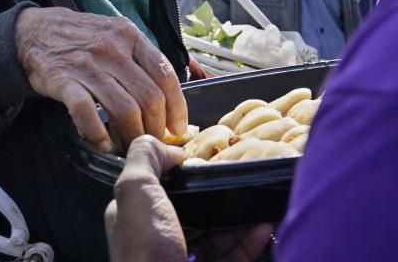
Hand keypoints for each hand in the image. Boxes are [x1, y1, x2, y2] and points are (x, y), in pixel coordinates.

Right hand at [15, 7, 187, 150]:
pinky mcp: (64, 80)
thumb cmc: (81, 37)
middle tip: (154, 140)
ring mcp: (88, 64)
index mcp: (130, 36)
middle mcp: (112, 49)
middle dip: (156, 126)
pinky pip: (87, 112)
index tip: (177, 126)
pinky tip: (103, 143)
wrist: (34, 31)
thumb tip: (166, 94)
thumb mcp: (115, 34)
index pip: (165, 74)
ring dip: (133, 134)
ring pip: (125, 108)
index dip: (176, 105)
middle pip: (149, 96)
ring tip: (132, 145)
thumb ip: (139, 58)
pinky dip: (98, 133)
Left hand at [105, 136, 272, 261]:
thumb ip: (145, 158)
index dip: (177, 171)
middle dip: (216, 196)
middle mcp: (156, 239)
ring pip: (216, 234)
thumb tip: (167, 147)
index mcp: (135, 217)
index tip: (203, 160)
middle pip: (191, 210)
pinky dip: (249, 242)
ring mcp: (182, 261)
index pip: (155, 186)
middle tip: (239, 183)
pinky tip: (263, 229)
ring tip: (258, 206)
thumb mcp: (135, 191)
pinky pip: (232, 256)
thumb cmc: (146, 253)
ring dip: (239, 219)